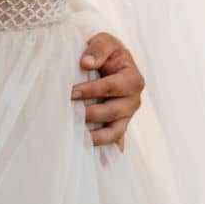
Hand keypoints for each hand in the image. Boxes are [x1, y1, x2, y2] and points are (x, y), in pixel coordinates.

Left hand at [71, 32, 144, 150]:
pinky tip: (101, 162)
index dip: (91, 90)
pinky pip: (116, 140)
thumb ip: (97, 49)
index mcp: (133, 79)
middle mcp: (133, 100)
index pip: (111, 87)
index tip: (72, 93)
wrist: (110, 59)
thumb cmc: (106, 50)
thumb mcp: (104, 40)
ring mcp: (127, 114)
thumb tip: (86, 63)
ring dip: (99, 137)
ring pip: (115, 131)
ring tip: (82, 139)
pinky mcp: (120, 124)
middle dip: (91, 113)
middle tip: (71, 113)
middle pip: (113, 111)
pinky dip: (109, 151)